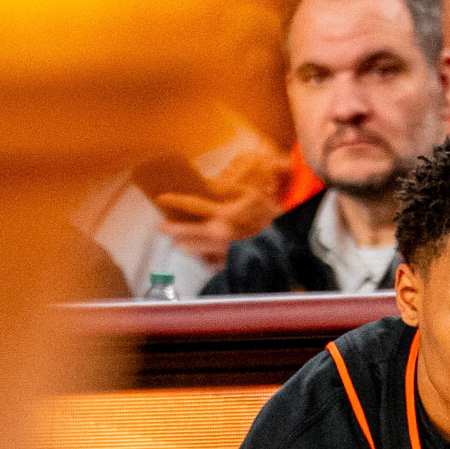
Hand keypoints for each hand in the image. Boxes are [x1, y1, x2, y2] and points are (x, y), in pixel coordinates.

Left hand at [155, 150, 288, 267]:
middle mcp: (219, 234)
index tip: (161, 199)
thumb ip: (228, 188)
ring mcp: (222, 251)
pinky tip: (201, 253)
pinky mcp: (228, 263)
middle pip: (184, 232)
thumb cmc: (271, 216)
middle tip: (162, 226)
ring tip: (179, 241)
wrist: (288, 242)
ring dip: (184, 244)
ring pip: (191, 250)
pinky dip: (202, 257)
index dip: (173, 201)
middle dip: (170, 228)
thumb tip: (208, 184)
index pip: (191, 205)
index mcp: (224, 214)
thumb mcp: (252, 194)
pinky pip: (207, 262)